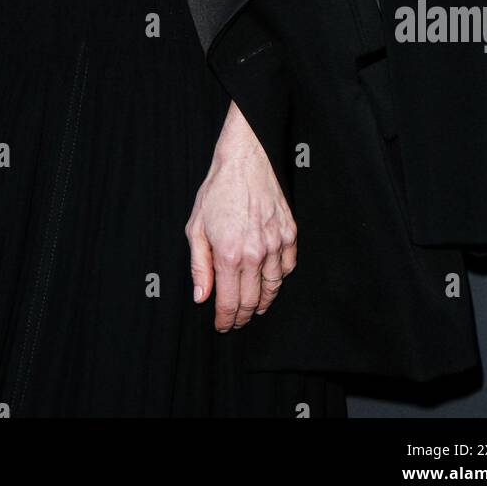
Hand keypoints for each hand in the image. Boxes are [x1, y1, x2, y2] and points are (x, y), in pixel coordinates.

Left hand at [185, 102, 296, 330]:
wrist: (245, 160)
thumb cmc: (217, 190)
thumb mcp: (196, 227)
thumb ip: (199, 265)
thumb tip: (201, 296)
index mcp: (229, 254)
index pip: (229, 302)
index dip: (225, 319)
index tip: (222, 325)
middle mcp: (255, 253)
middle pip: (253, 301)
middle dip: (243, 316)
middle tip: (236, 321)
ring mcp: (276, 244)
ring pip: (273, 287)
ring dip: (263, 302)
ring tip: (255, 307)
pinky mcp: (290, 233)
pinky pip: (288, 267)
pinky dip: (280, 279)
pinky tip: (270, 280)